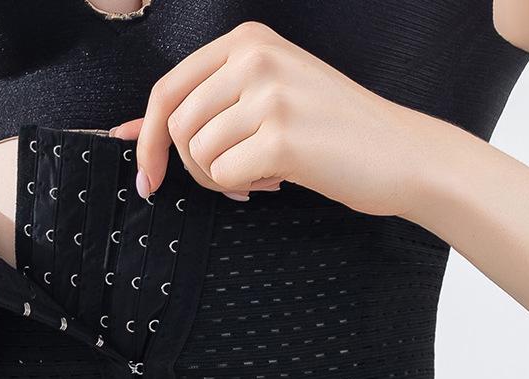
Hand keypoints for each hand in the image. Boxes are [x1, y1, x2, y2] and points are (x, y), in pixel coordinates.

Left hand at [110, 20, 425, 215]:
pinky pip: (224, 176)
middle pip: (176, 127)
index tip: (147, 176)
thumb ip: (204, 105)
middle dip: (194, 166)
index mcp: (247, 39)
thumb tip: (127, 132)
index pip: (166, 90)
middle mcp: (254, 56)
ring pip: (197, 154)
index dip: (145, 140)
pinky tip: (277, 179)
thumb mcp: (267, 95)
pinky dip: (244, 189)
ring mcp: (269, 93)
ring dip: (221, 179)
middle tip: (233, 176)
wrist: (401, 153)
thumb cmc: (331, 131)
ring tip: (263, 173)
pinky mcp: (281, 136)